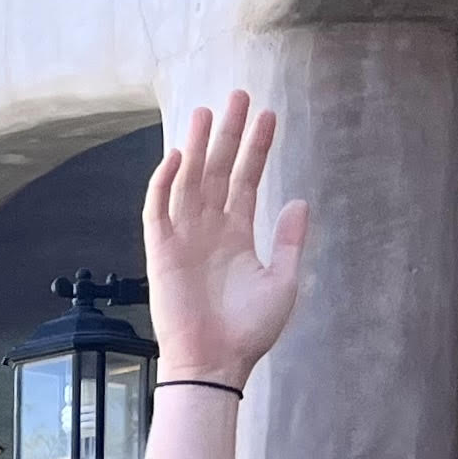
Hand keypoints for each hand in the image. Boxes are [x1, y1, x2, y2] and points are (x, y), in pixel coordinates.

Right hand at [139, 92, 308, 385]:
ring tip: (206, 110)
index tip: (268, 114)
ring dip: (196, 146)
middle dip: (227, 133)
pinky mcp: (160, 252)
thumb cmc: (248, 331)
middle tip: (238, 95)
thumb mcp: (283, 281)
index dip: (256, 147)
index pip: (246, 179)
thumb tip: (299, 200)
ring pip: (189, 180)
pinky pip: (158, 209)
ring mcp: (183, 238)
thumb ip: (290, 240)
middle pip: (217, 169)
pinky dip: (164, 183)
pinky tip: (177, 156)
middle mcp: (209, 230)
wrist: (216, 363)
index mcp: (237, 235)